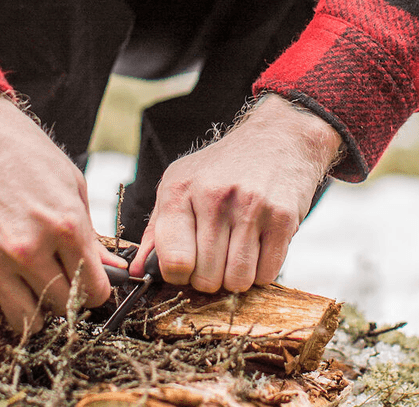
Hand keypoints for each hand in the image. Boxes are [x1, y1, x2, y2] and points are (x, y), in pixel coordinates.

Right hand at [0, 90, 121, 335]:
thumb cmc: (24, 152)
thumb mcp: (70, 183)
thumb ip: (91, 234)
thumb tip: (113, 269)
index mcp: (65, 224)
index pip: (94, 291)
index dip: (96, 289)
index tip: (89, 282)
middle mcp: (29, 248)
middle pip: (63, 308)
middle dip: (67, 298)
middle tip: (59, 276)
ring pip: (25, 321)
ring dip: (33, 308)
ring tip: (30, 281)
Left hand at [134, 94, 340, 293]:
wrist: (276, 138)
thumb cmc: (223, 167)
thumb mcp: (181, 183)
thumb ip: (157, 229)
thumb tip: (136, 271)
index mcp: (180, 189)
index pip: (174, 262)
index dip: (179, 275)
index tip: (187, 265)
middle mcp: (214, 196)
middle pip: (206, 278)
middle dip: (210, 277)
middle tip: (217, 255)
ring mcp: (251, 206)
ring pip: (238, 281)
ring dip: (237, 277)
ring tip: (238, 250)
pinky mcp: (283, 218)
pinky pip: (267, 275)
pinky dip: (262, 271)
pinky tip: (259, 245)